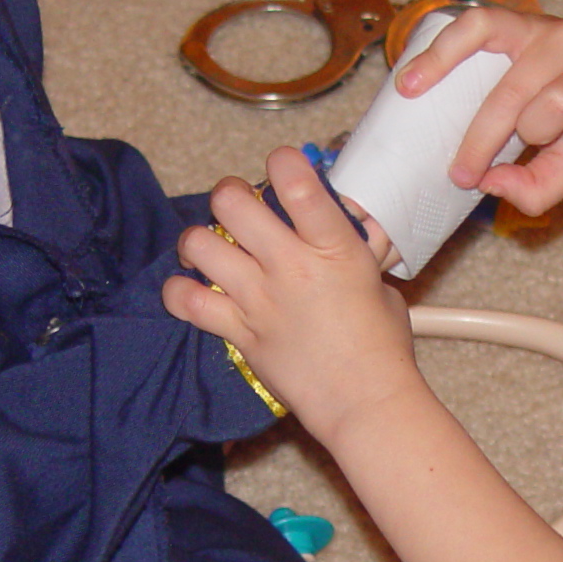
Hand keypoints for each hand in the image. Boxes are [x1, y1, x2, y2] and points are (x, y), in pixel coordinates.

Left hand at [165, 145, 427, 443]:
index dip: (282, 161)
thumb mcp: (376, 281)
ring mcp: (259, 299)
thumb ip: (352, 253)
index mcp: (333, 246)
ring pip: (200, 243)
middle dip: (231, 194)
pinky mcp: (239, 332)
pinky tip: (193, 288)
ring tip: (211, 247)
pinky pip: (188, 301)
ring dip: (201, 239)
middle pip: (232, 201)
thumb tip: (341, 234)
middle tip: (239, 206)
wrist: (364, 400)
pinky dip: (181, 292)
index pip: (296, 181)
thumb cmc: (381, 346)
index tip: (281, 166)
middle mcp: (290, 265)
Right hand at [395, 7, 562, 215]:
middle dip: (480, 138)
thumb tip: (490, 184)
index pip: (561, 103)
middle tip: (459, 174)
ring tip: (408, 92)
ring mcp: (536, 26)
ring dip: (441, 62)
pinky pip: (472, 22)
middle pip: (513, 90)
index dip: (530, 133)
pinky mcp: (511, 19)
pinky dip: (440, 44)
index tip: (498, 169)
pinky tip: (414, 71)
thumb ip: (541, 187)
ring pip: (486, 33)